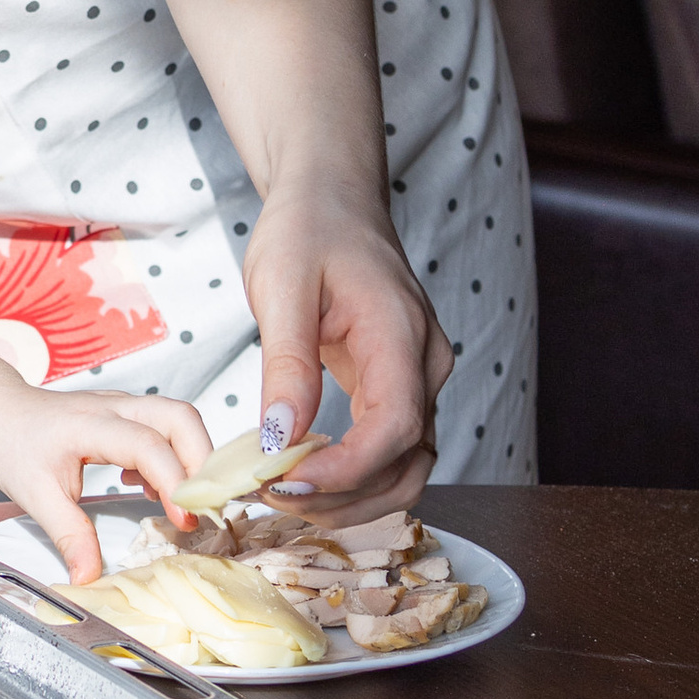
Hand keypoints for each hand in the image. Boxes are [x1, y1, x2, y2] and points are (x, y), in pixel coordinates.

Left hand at [0, 372, 210, 584]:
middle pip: (180, 418)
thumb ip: (69, 535)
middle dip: (202, 461)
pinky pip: (164, 428)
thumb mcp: (33, 495)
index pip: (147, 444)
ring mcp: (120, 407)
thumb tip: (90, 577)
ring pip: (177, 419)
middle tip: (201, 508)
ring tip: (176, 503)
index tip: (184, 520)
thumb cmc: (7, 442)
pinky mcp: (123, 415)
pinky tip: (149, 488)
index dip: (174, 482)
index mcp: (87, 424)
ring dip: (190, 459)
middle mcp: (111, 407)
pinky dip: (172, 458)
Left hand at [241, 179, 454, 517]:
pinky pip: (389, 449)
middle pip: (410, 463)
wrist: (333, 198)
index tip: (288, 484)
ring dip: (351, 498)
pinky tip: (302, 477)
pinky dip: (351, 477)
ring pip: (406, 467)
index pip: (397, 427)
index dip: (348, 470)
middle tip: (273, 500)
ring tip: (282, 496)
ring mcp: (418, 379)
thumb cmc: (308, 228)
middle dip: (346, 497)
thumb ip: (287, 362)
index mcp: (402, 334)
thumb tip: (280, 438)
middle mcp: (425, 365)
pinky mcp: (399, 387)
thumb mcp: (282, 284)